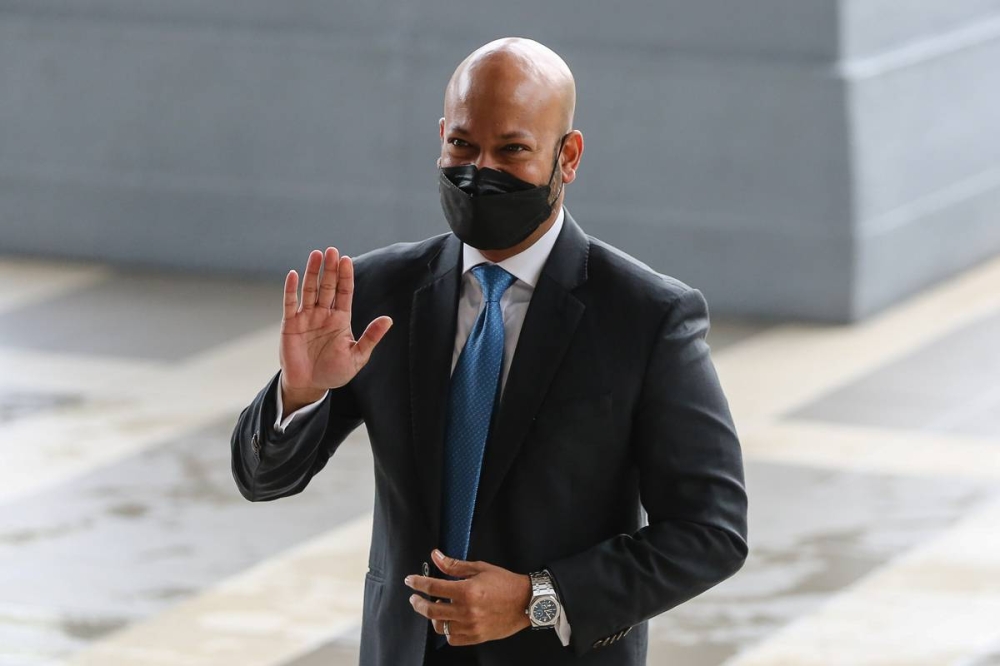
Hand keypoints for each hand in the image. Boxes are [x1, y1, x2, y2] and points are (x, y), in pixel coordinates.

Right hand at [279, 248, 392, 410]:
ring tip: (316, 255)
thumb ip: (371, 337)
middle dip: (330, 269)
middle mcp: (324, 313)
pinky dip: (291, 289)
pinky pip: (290, 303)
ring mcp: (306, 317)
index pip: (344, 292)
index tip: (347, 260)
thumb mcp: (357, 357)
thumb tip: (389, 320)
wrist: (310, 386)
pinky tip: (294, 275)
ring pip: (310, 289)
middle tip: (332, 250)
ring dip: (312, 272)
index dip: (346, 276)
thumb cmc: (334, 372)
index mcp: (341, 319)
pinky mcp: (290, 324)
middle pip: (327, 286)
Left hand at [405, 549, 531, 645]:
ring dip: (432, 617)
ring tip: (434, 609)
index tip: (410, 581)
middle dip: (418, 603)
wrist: (526, 602)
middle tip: (415, 598)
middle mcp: (466, 611)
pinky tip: (449, 622)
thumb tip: (435, 556)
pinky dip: (447, 631)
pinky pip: (452, 638)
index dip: (417, 583)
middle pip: (431, 610)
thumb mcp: (479, 568)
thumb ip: (454, 566)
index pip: (432, 587)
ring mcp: (471, 626)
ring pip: (440, 627)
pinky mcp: (476, 637)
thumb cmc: (504, 582)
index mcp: (466, 591)